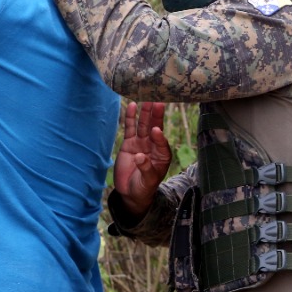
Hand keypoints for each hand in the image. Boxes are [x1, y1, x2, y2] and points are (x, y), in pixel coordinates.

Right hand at [115, 101, 171, 215]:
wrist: (131, 192)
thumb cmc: (144, 188)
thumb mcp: (147, 181)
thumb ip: (146, 169)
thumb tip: (140, 157)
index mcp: (162, 155)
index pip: (162, 142)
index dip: (159, 136)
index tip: (156, 130)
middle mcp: (153, 146)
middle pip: (154, 128)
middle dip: (156, 116)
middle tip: (158, 101)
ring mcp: (141, 143)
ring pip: (143, 125)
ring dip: (145, 112)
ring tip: (147, 98)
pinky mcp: (129, 143)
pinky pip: (130, 128)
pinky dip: (131, 118)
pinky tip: (133, 105)